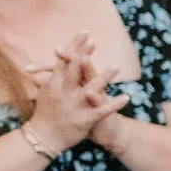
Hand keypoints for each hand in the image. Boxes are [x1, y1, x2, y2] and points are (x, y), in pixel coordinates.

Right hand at [26, 34, 125, 153]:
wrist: (43, 138)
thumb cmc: (46, 114)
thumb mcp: (47, 93)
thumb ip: (52, 77)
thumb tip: (56, 62)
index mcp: (54, 84)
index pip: (64, 61)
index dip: (75, 46)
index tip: (84, 33)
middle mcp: (63, 93)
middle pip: (74, 70)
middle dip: (84, 54)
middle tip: (94, 40)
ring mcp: (74, 106)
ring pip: (91, 88)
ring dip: (105, 76)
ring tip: (117, 65)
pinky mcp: (84, 119)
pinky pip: (102, 110)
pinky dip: (114, 104)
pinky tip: (127, 97)